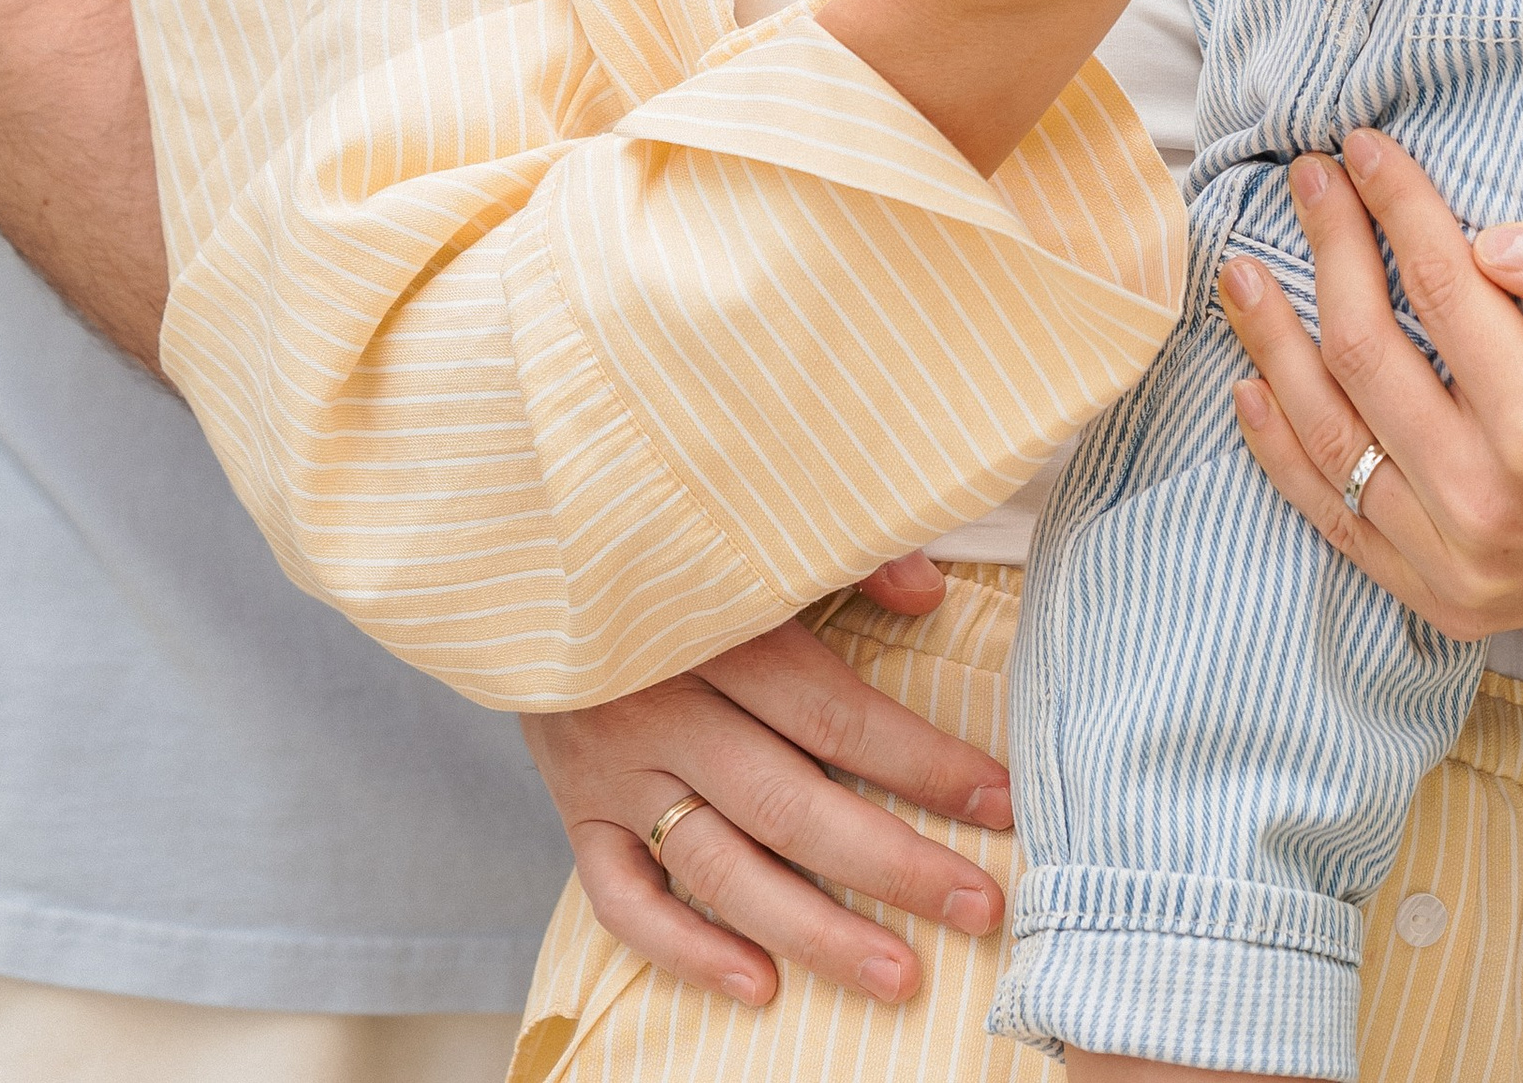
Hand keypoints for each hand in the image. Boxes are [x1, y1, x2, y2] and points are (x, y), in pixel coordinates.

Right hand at [520, 567, 1011, 1010]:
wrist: (521, 554)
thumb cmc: (663, 545)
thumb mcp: (745, 536)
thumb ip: (842, 558)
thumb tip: (930, 595)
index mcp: (712, 630)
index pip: (834, 715)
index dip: (923, 762)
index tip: (1001, 802)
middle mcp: (660, 708)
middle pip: (790, 804)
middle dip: (894, 864)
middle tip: (980, 907)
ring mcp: (612, 771)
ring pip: (721, 868)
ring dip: (815, 930)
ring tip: (900, 975)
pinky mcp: (575, 815)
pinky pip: (624, 900)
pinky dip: (688, 950)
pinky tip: (761, 987)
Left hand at [1218, 126, 1522, 628]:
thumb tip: (1489, 239)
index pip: (1439, 288)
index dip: (1393, 206)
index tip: (1361, 146)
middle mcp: (1489, 505)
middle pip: (1367, 354)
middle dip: (1328, 251)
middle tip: (1304, 179)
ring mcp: (1458, 565)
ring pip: (1332, 439)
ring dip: (1273, 348)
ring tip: (1241, 273)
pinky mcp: (1442, 600)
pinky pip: (1338, 522)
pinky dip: (1282, 456)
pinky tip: (1248, 390)